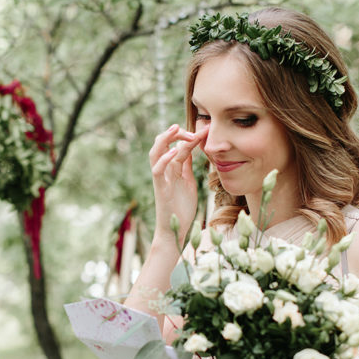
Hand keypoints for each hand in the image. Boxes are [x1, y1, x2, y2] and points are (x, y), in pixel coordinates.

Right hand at [148, 123, 208, 244]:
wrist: (175, 230)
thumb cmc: (181, 208)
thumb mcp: (187, 182)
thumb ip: (186, 166)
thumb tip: (189, 149)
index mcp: (172, 169)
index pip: (177, 145)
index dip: (188, 135)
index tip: (204, 129)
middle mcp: (164, 171)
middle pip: (161, 144)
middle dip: (173, 133)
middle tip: (191, 130)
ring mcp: (161, 179)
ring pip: (155, 153)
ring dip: (164, 139)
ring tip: (175, 129)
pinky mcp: (160, 190)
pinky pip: (157, 171)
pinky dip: (164, 159)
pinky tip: (174, 151)